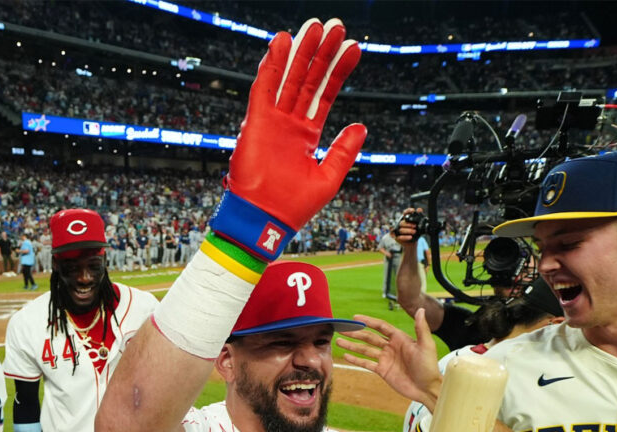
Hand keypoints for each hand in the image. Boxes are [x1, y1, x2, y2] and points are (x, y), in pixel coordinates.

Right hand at [211, 19, 366, 258]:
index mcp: (307, 135)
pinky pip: (263, 88)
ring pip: (288, 78)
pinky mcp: (255, 123)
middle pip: (308, 80)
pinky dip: (271, 66)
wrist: (264, 220)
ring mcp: (272, 121)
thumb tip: (362, 126)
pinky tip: (281, 43)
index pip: (325, 95)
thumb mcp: (328, 177)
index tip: (354, 49)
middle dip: (321, 53)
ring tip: (313, 27)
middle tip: (334, 26)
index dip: (339, 71)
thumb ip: (343, 151)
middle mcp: (289, 123)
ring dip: (300, 52)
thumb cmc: (293, 207)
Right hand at [336, 309, 441, 408]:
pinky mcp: (382, 371)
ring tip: (338, 341)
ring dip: (352, 345)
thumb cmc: (429, 367)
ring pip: (365, 349)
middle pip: (369, 337)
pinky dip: (356, 360)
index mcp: (400, 338)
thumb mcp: (426, 346)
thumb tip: (421, 309)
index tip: (355, 318)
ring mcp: (385, 359)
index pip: (380, 327)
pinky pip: (366, 364)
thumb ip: (421, 328)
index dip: (368, 321)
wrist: (427, 389)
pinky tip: (346, 356)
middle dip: (355, 333)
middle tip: (342, 329)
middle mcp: (391, 347)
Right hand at [394, 207, 423, 243]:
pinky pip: (400, 237)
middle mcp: (401, 224)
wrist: (413, 243)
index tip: (413, 211)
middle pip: (402, 223)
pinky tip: (410, 237)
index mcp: (406, 220)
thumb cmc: (415, 233)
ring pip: (401, 230)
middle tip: (415, 226)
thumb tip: (419, 209)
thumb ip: (419, 218)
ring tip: (414, 232)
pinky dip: (405, 237)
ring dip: (408, 231)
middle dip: (409, 224)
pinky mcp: (396, 237)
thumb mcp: (419, 226)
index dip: (408, 211)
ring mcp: (398, 231)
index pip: (405, 213)